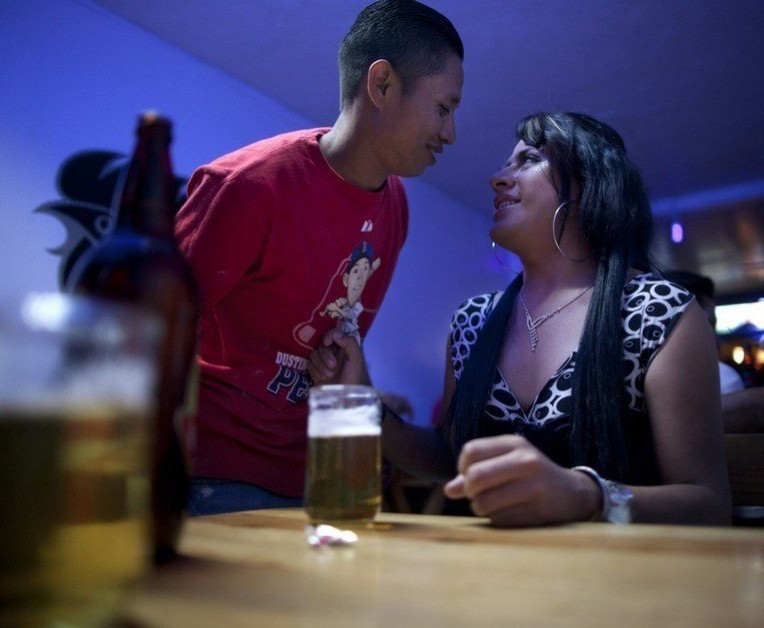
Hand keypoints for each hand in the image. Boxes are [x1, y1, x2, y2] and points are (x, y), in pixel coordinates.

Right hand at [307, 327, 371, 386]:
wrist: (348, 399)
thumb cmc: (355, 377)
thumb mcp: (357, 357)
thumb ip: (348, 342)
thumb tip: (334, 333)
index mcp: (344, 348)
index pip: (333, 334)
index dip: (328, 335)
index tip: (327, 342)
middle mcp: (334, 353)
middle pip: (320, 345)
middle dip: (325, 355)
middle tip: (333, 366)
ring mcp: (324, 363)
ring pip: (313, 354)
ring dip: (320, 365)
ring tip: (329, 376)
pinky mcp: (316, 373)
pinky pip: (309, 365)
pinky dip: (315, 371)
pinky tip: (323, 379)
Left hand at [443, 435, 599, 525]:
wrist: (574, 494)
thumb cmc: (531, 476)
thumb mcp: (507, 463)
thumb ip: (476, 472)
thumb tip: (449, 490)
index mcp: (515, 443)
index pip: (471, 451)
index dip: (462, 468)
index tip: (469, 476)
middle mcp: (525, 461)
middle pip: (475, 477)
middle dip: (469, 490)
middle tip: (476, 494)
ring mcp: (533, 486)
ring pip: (483, 503)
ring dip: (480, 508)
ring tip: (493, 504)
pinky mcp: (537, 511)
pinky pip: (498, 520)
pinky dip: (496, 520)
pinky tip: (509, 513)